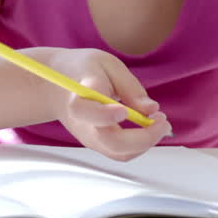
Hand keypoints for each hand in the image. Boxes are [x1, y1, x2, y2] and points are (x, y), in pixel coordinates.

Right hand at [30, 47, 171, 160]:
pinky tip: (150, 126)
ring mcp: (89, 138)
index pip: (86, 112)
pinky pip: (121, 152)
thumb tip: (152, 109)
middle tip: (163, 120)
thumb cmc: (83, 70)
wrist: (54, 87)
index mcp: (78, 98)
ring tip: (161, 121)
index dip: (105, 115)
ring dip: (146, 142)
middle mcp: (82, 124)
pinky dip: (140, 144)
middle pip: (110, 142)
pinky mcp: (97, 144)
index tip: (124, 111)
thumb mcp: (107, 64)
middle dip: (143, 138)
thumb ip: (129, 86)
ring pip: (119, 153)